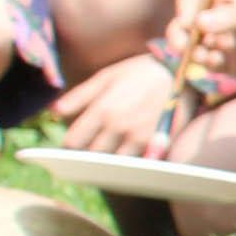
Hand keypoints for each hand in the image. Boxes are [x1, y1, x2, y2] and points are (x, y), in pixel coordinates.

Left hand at [53, 53, 178, 153]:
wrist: (182, 73)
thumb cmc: (140, 72)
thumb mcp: (106, 77)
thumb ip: (78, 96)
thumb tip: (53, 112)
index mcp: (103, 109)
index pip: (74, 141)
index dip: (69, 145)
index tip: (72, 144)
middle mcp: (119, 127)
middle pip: (92, 156)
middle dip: (87, 154)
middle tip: (89, 150)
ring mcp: (140, 138)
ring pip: (113, 164)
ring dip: (107, 161)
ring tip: (107, 155)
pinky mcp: (158, 145)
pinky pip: (136, 163)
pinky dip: (129, 162)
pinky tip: (127, 156)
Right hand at [172, 0, 235, 89]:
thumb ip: (229, 18)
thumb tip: (197, 23)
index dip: (185, 9)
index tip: (191, 22)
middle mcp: (218, 17)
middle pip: (184, 23)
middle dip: (180, 35)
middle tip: (184, 46)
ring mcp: (222, 40)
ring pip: (192, 46)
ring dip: (194, 52)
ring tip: (209, 55)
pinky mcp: (228, 62)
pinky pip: (207, 63)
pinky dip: (207, 64)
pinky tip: (218, 63)